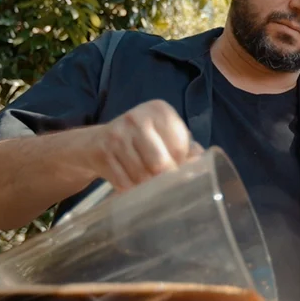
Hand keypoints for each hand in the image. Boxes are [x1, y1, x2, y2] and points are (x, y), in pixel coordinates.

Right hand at [85, 99, 202, 191]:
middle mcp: (136, 118)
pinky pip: (124, 182)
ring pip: (142, 176)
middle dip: (166, 180)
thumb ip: (187, 149)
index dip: (182, 164)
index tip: (180, 171)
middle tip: (169, 188)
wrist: (95, 142)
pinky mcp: (102, 153)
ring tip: (152, 189)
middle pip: (160, 163)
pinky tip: (135, 189)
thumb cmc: (141, 141)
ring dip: (149, 189)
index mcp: (158, 109)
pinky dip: (132, 191)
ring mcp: (117, 135)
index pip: (180, 145)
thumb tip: (204, 166)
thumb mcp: (164, 135)